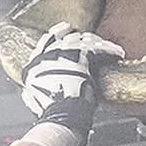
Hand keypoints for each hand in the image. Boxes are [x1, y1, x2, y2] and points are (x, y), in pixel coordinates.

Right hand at [20, 23, 123, 142]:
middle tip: (92, 40)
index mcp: (34, 64)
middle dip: (81, 39)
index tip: (65, 29)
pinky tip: (118, 53)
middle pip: (67, 38)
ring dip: (98, 44)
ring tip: (109, 48)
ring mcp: (63, 52)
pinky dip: (110, 51)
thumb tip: (27, 93)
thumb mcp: (33, 101)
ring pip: (84, 40)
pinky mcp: (80, 55)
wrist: (61, 117)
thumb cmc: (51, 113)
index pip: (46, 41)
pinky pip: (98, 49)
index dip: (58, 33)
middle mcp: (47, 54)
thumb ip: (31, 93)